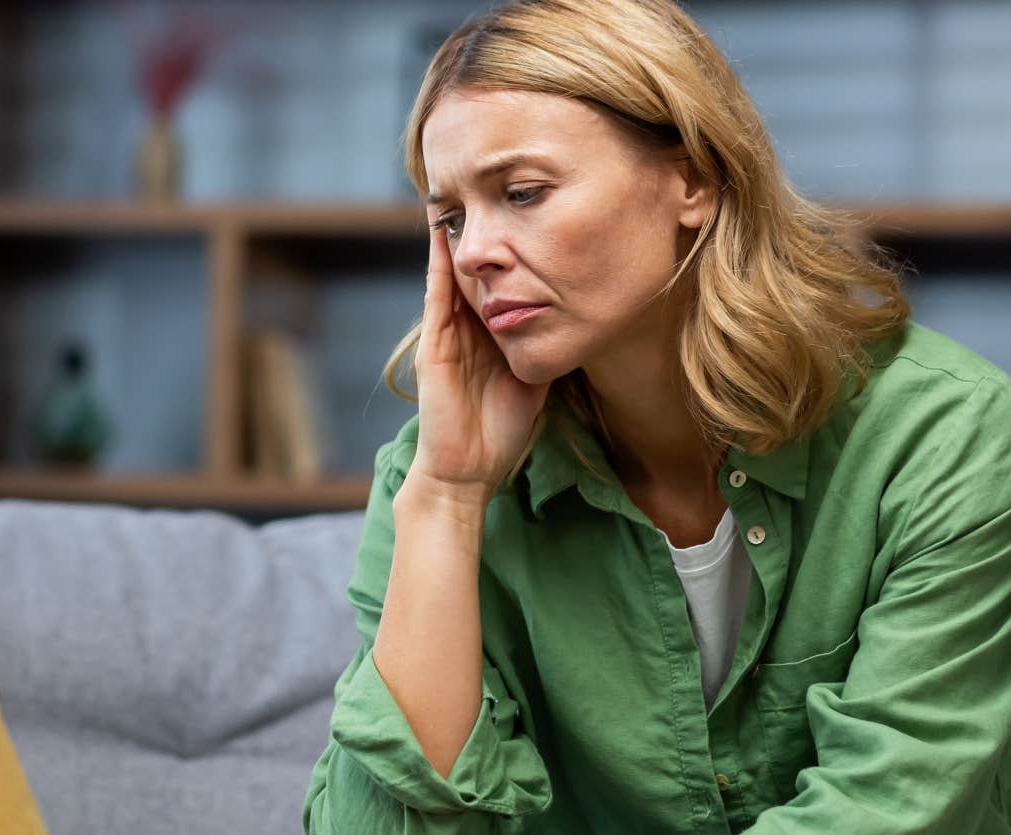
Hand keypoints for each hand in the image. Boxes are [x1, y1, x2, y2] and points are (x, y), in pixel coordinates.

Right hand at [409, 223, 550, 502]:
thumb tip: (576, 322)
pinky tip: (441, 236)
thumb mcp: (535, 380)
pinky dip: (438, 266)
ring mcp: (446, 336)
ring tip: (459, 196)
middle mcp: (466, 330)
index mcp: (489, 336)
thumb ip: (545, 349)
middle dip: (480, 233)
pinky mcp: (433, 348)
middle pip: (475, 270)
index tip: (524, 212)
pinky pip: (436, 298)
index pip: (499, 282)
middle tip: (488, 187)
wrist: (468, 471)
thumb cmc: (501, 433)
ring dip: (454, 238)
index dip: (508, 250)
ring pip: (452, 275)